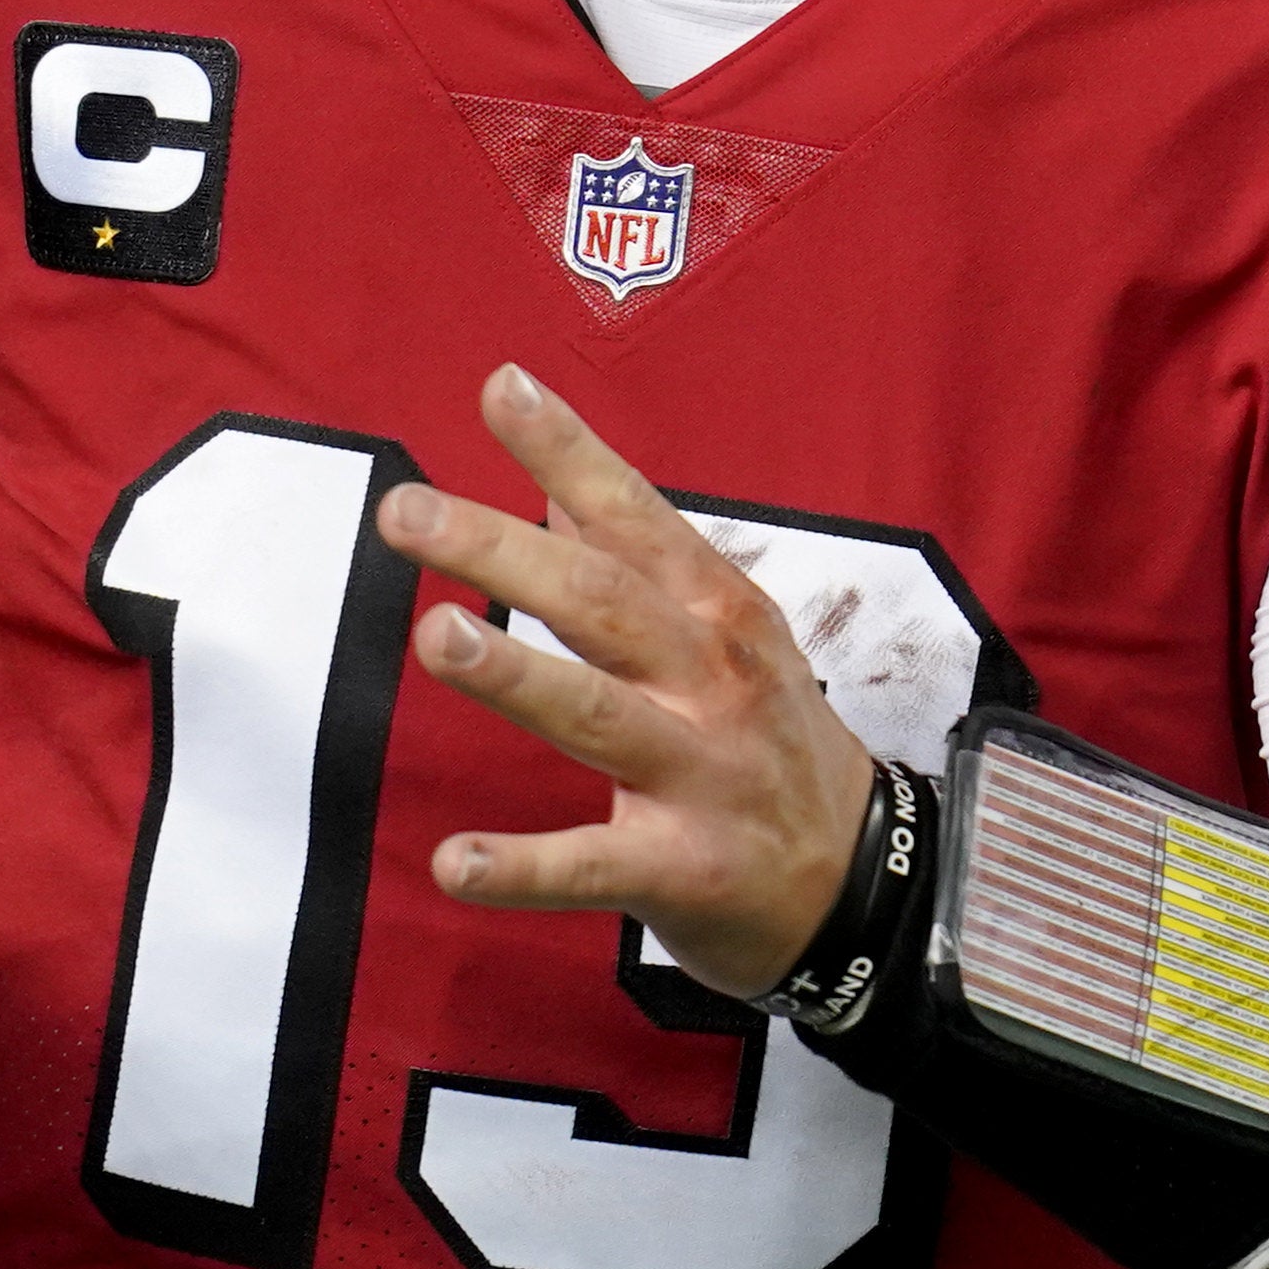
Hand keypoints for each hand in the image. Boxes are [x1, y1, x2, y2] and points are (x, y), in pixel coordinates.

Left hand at [378, 363, 871, 1002]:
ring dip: (516, 675)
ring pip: (598, 714)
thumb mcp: (730, 634)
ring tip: (437, 639)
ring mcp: (700, 773)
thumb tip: (555, 492)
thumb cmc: (772, 740)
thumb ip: (641, 564)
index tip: (503, 389)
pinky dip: (523, 867)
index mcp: (717, 612)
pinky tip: (451, 862)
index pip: (633, 516)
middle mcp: (712, 679)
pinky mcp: (682, 869)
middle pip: (600, 602)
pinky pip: (593, 865)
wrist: (860, 880)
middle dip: (503, 552)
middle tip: (408, 511)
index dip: (569, 453)